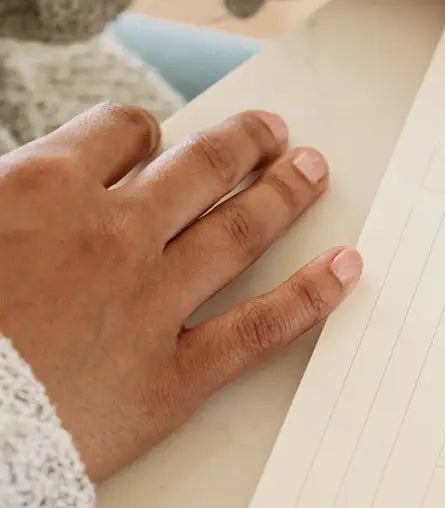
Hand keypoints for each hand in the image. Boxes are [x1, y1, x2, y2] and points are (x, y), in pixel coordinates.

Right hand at [0, 103, 359, 481]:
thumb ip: (11, 197)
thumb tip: (27, 186)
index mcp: (42, 187)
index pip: (118, 133)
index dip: (146, 133)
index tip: (162, 139)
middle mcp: (111, 234)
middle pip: (197, 172)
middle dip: (243, 145)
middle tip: (277, 135)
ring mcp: (152, 303)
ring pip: (238, 232)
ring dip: (284, 194)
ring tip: (313, 171)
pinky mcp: (177, 375)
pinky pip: (262, 328)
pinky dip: (313, 295)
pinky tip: (347, 270)